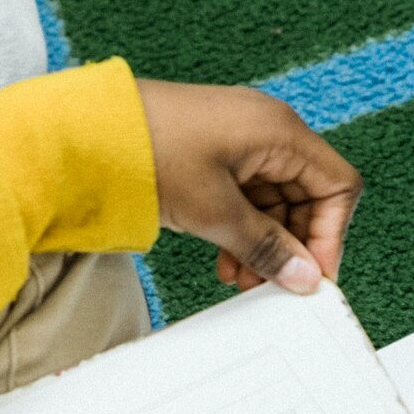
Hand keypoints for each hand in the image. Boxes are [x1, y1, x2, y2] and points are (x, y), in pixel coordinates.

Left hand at [135, 80, 361, 293]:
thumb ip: (267, 247)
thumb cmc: (147, 152)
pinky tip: (224, 258)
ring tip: (240, 277)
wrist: (76, 132)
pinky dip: (241, 229)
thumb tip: (304, 277)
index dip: (331, 234)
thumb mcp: (215, 212)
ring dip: (264, 243)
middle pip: (308, 196)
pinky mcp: (213, 151)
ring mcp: (239, 139)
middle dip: (292, 244)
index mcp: (280, 133)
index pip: (337, 186)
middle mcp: (267, 130)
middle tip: (273, 283)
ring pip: (274, 201)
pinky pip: (245, 195)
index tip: (311, 272)